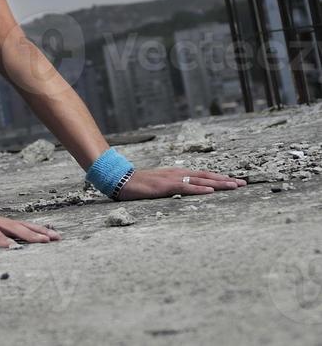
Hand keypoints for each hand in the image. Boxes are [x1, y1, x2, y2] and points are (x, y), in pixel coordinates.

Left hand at [0, 210, 61, 252]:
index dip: (0, 239)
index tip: (13, 248)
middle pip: (12, 227)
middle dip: (28, 234)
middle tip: (45, 242)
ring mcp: (0, 220)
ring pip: (22, 225)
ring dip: (38, 231)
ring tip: (55, 238)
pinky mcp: (6, 222)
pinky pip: (23, 225)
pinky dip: (37, 229)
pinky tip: (52, 234)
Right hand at [114, 167, 245, 199]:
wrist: (120, 180)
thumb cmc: (139, 184)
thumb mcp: (160, 185)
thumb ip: (173, 186)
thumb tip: (186, 191)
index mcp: (177, 173)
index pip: (203, 175)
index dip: (219, 178)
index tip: (234, 182)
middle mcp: (178, 173)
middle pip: (206, 176)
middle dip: (225, 180)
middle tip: (243, 184)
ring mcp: (172, 179)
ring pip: (200, 180)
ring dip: (218, 183)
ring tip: (234, 186)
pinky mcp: (165, 186)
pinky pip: (185, 187)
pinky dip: (199, 189)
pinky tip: (210, 191)